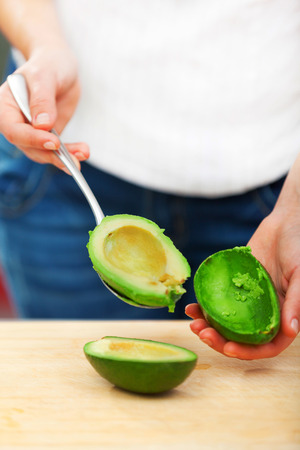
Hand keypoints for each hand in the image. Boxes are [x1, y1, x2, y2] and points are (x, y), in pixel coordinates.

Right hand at [0, 45, 88, 170]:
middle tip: (73, 160)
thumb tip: (42, 125)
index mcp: (6, 106)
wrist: (60, 66)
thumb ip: (42, 99)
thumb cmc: (48, 64)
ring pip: (44, 152)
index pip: (13, 129)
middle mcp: (16, 123)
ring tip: (83, 153)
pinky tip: (83, 151)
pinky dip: (71, 152)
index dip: (32, 139)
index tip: (53, 142)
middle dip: (51, 155)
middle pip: (29, 147)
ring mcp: (32, 132)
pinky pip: (58, 150)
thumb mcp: (44, 76)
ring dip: (64, 157)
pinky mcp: (49, 136)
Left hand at [186, 207, 299, 359]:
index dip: (248, 352)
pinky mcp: (233, 287)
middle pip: (241, 338)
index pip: (267, 345)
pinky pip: (218, 301)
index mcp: (283, 316)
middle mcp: (263, 313)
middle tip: (201, 333)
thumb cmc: (298, 247)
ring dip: (208, 327)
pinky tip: (192, 306)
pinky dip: (204, 306)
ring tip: (192, 323)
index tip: (228, 348)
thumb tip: (291, 330)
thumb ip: (296, 301)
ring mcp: (247, 301)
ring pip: (226, 323)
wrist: (283, 224)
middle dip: (220, 341)